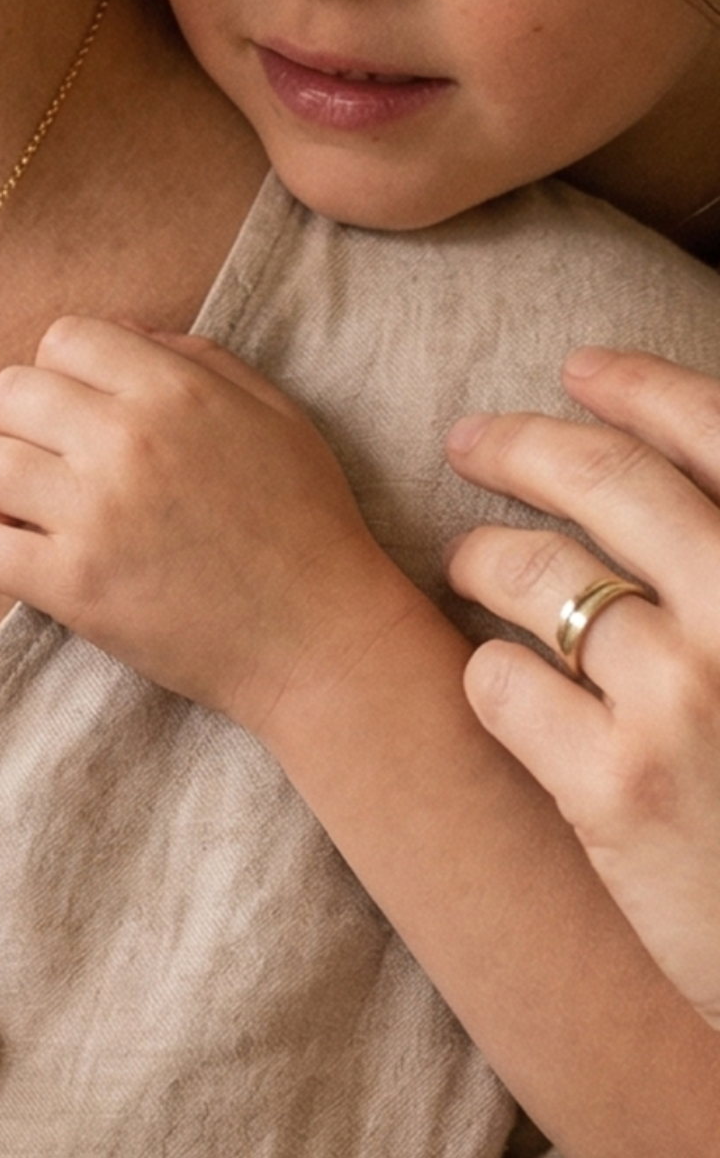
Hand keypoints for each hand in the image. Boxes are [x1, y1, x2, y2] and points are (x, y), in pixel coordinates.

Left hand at [0, 316, 420, 737]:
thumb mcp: (273, 415)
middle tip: (52, 464)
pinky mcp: (72, 586)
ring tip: (32, 511)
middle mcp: (126, 440)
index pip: (61, 337)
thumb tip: (122, 332)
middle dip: (21, 424)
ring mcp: (93, 514)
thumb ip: (196, 359)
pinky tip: (30, 561)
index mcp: (175, 390)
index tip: (83, 414)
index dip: (63, 374)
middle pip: (6, 392)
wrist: (319, 639)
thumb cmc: (304, 524)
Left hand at [446, 346, 719, 1024]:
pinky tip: (497, 684)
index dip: (641, 388)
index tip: (578, 369)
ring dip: (483, 556)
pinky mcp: (616, 788)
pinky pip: (498, 682)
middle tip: (469, 439)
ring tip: (469, 564)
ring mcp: (689, 700)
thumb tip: (670, 482)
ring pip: (533, 575)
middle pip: (610, 483)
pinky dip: (486, 673)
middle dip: (521, 444)